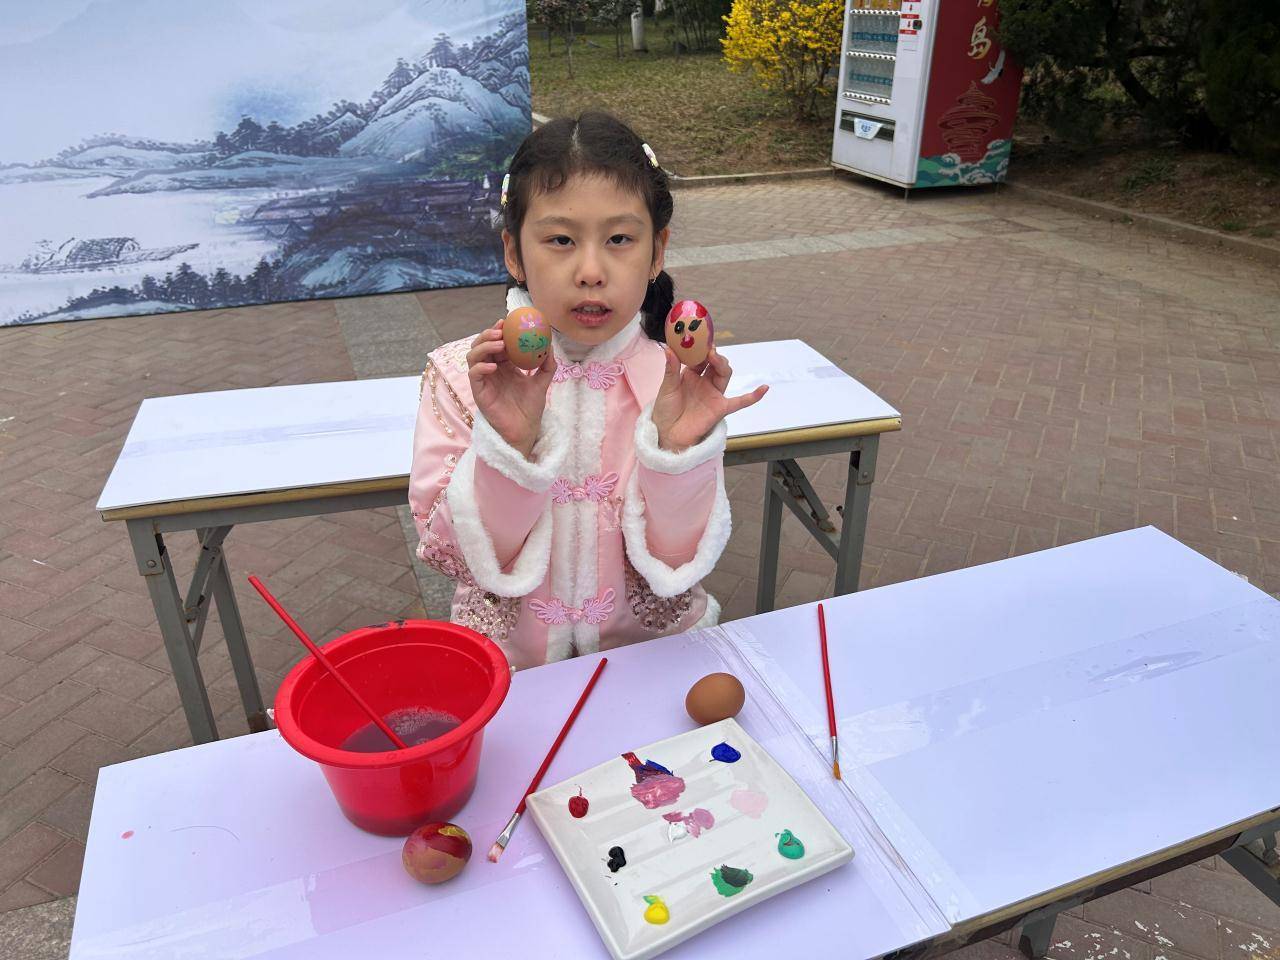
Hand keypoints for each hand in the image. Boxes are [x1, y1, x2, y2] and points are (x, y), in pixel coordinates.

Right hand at [467, 320, 557, 457]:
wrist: (525, 430)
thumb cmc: (530, 408)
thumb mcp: (542, 383)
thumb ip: (546, 365)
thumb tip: (550, 345)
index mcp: (504, 365)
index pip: (497, 342)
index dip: (499, 330)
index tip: (507, 321)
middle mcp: (491, 370)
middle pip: (481, 345)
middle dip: (488, 334)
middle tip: (500, 331)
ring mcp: (484, 380)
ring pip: (473, 356)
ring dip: (484, 347)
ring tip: (498, 345)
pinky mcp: (479, 392)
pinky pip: (473, 375)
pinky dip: (481, 367)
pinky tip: (493, 366)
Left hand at [651, 344, 767, 452]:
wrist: (668, 434)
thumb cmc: (666, 410)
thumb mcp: (667, 387)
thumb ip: (671, 369)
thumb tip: (669, 349)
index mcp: (691, 375)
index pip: (700, 357)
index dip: (701, 349)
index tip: (699, 339)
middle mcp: (704, 382)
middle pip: (715, 363)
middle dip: (713, 355)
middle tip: (708, 349)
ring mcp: (714, 395)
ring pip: (724, 375)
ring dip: (722, 365)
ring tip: (715, 358)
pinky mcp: (720, 408)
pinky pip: (739, 402)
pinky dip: (752, 396)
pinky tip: (764, 388)